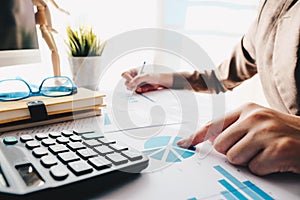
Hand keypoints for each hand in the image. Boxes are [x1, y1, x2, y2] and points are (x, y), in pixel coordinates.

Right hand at [121, 69, 172, 92]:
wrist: (160, 82)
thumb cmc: (154, 76)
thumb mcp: (146, 76)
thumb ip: (137, 79)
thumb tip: (130, 84)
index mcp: (133, 72)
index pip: (124, 74)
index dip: (127, 78)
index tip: (132, 80)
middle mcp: (132, 78)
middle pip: (126, 82)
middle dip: (131, 85)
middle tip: (137, 85)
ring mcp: (135, 84)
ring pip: (129, 88)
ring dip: (134, 88)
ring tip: (141, 87)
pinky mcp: (137, 89)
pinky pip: (134, 92)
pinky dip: (137, 92)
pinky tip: (142, 89)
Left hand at [178, 103, 299, 174]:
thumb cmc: (284, 133)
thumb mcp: (259, 123)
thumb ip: (235, 129)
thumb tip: (209, 142)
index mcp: (247, 109)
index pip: (214, 124)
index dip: (196, 135)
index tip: (183, 143)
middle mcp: (254, 117)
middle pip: (220, 145)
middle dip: (233, 152)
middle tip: (253, 149)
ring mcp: (266, 132)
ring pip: (233, 158)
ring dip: (248, 161)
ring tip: (265, 153)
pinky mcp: (277, 149)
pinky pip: (253, 168)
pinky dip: (263, 169)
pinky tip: (276, 159)